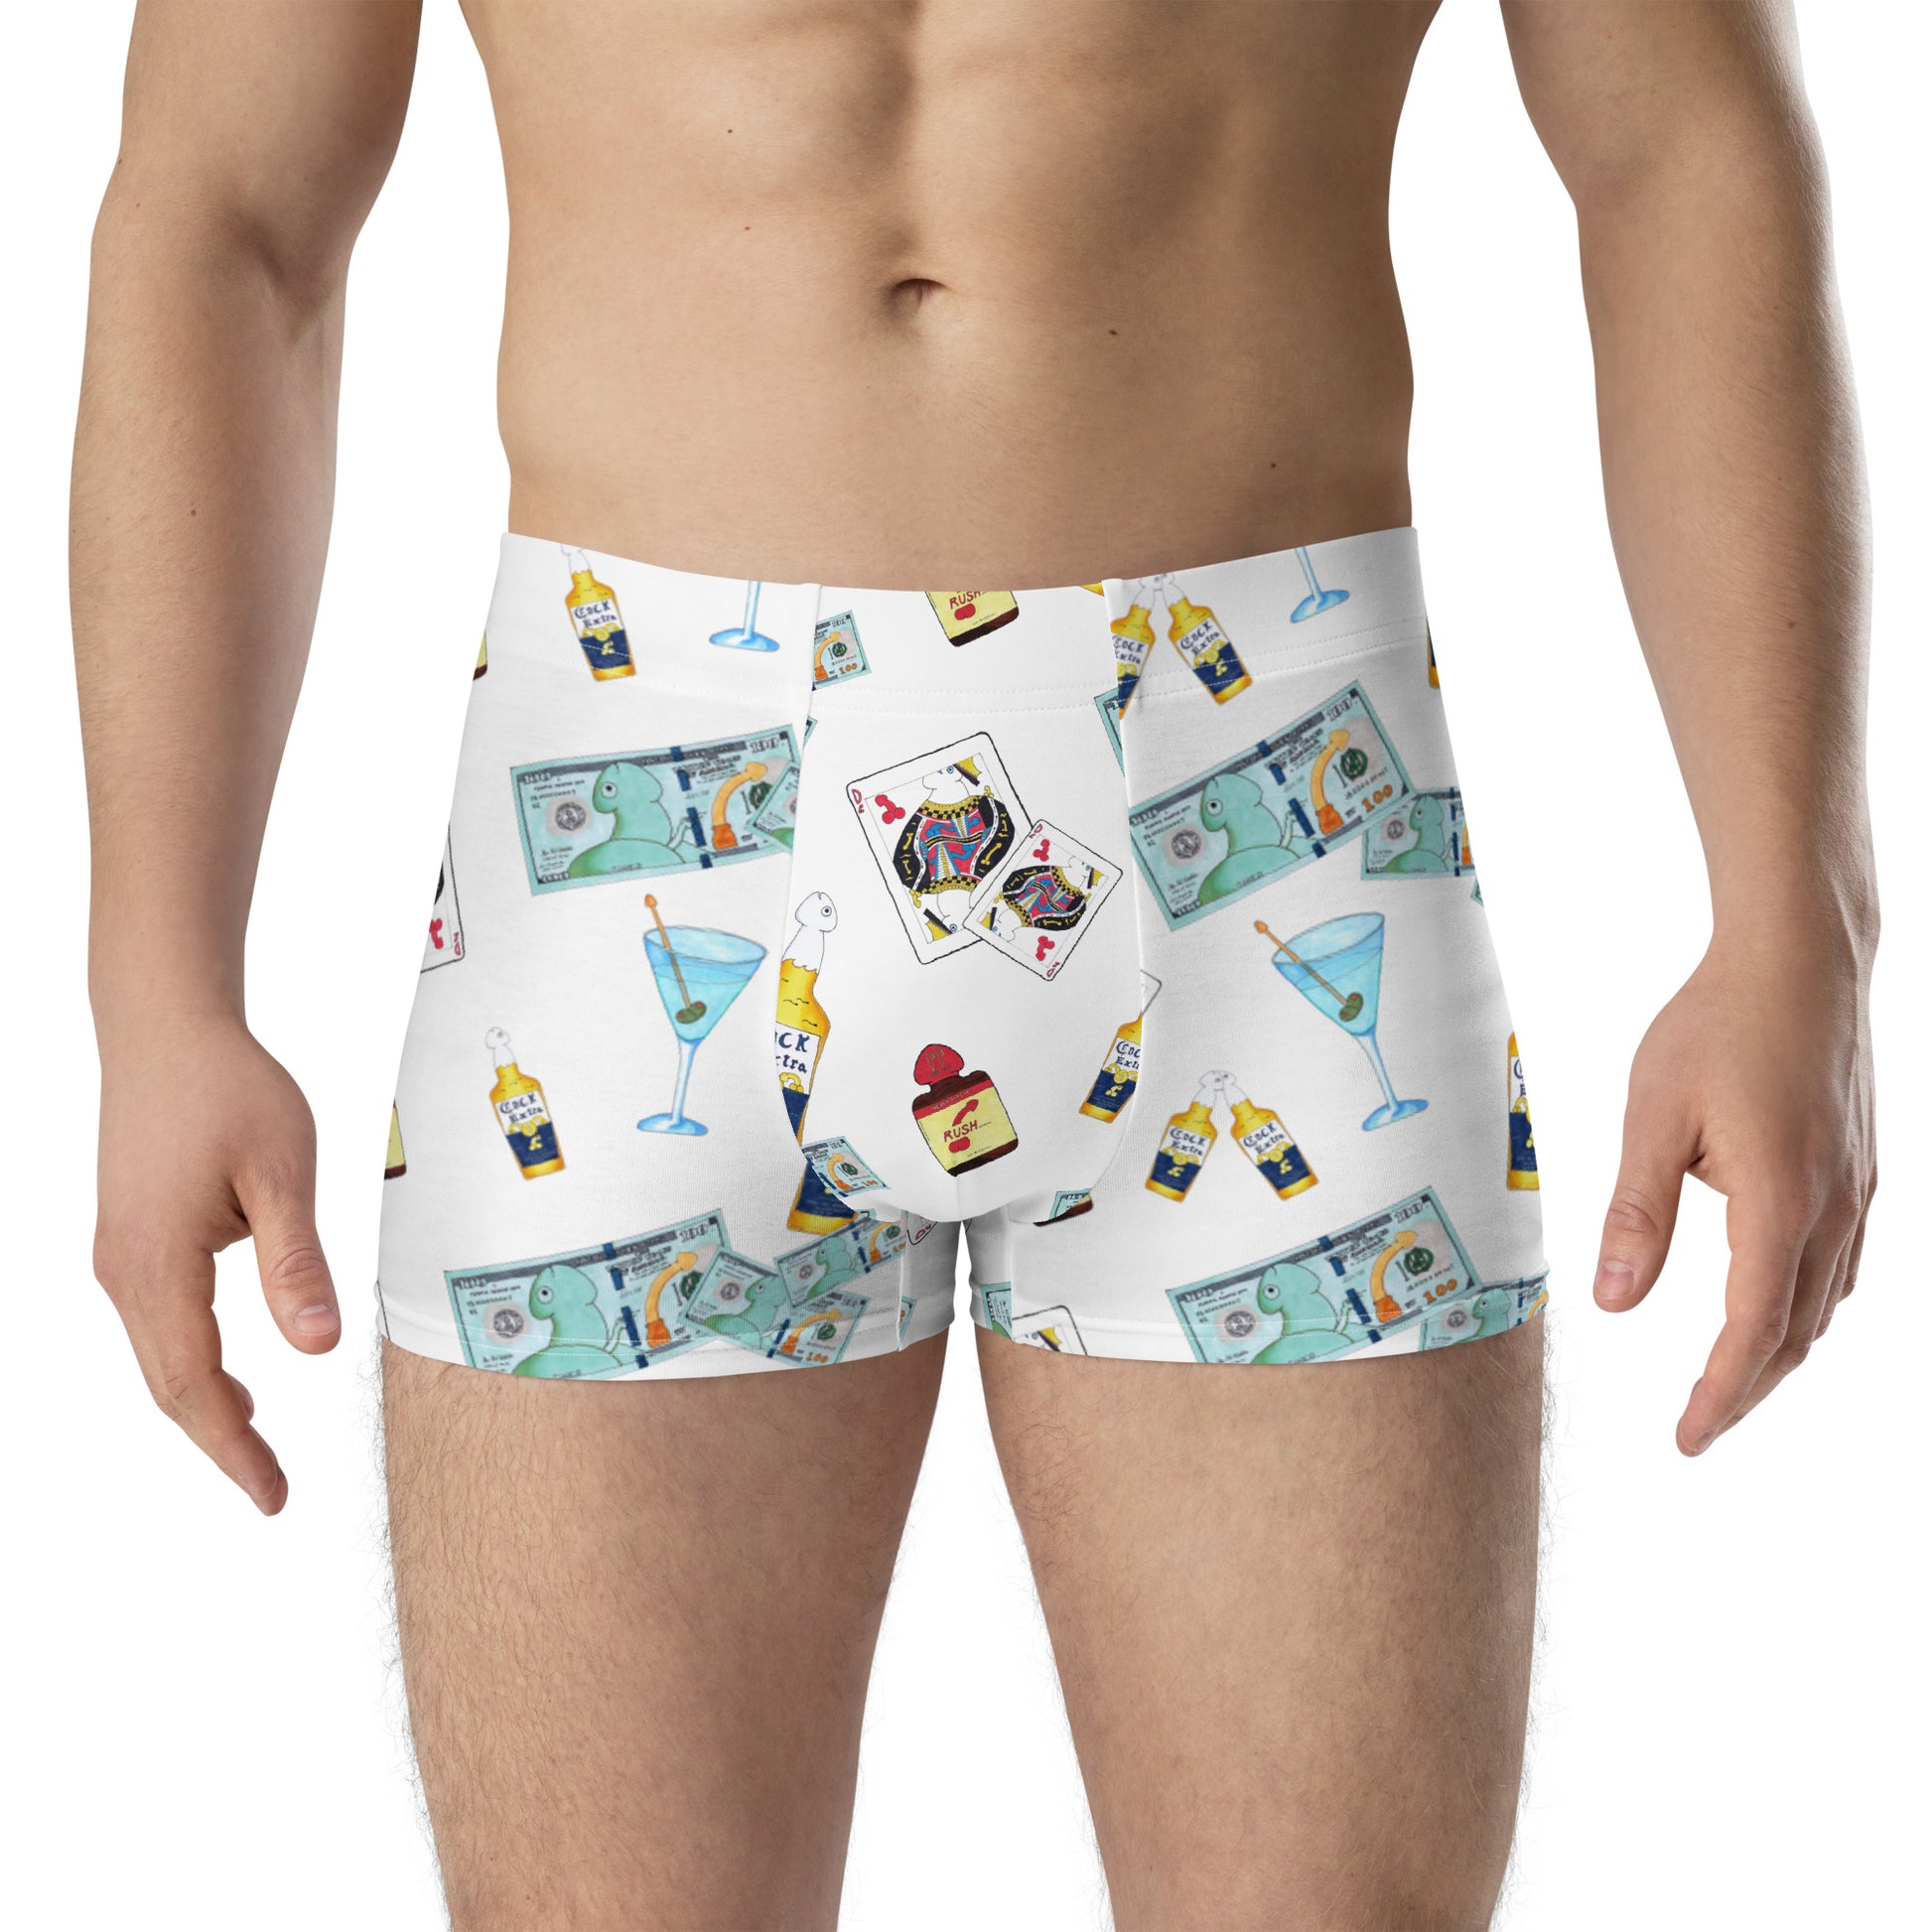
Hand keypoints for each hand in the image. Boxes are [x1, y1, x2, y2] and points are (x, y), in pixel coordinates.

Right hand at [93, 1016, 339, 1510]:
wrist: (166, 1030)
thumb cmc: (228, 1088)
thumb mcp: (283, 1172)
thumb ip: (297, 1263)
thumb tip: (319, 1347)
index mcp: (157, 1263)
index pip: (193, 1384)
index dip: (233, 1448)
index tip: (272, 1495)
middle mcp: (124, 1271)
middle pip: (169, 1384)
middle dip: (221, 1442)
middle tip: (272, 1493)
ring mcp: (121, 1257)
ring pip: (161, 1357)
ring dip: (205, 1406)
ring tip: (257, 1448)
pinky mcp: (133, 1241)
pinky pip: (161, 1324)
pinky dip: (194, 1365)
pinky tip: (235, 1380)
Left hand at [1594, 929, 1875, 1452]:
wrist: (1801, 959)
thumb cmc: (1718, 1025)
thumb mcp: (1654, 1116)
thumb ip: (1636, 1214)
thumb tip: (1612, 1302)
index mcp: (1780, 1203)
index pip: (1751, 1330)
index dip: (1718, 1392)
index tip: (1686, 1439)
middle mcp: (1833, 1207)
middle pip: (1795, 1332)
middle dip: (1747, 1388)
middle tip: (1699, 1428)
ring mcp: (1857, 1188)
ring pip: (1825, 1303)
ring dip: (1780, 1352)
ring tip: (1730, 1383)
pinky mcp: (1859, 1168)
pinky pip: (1841, 1263)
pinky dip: (1806, 1304)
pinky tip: (1777, 1305)